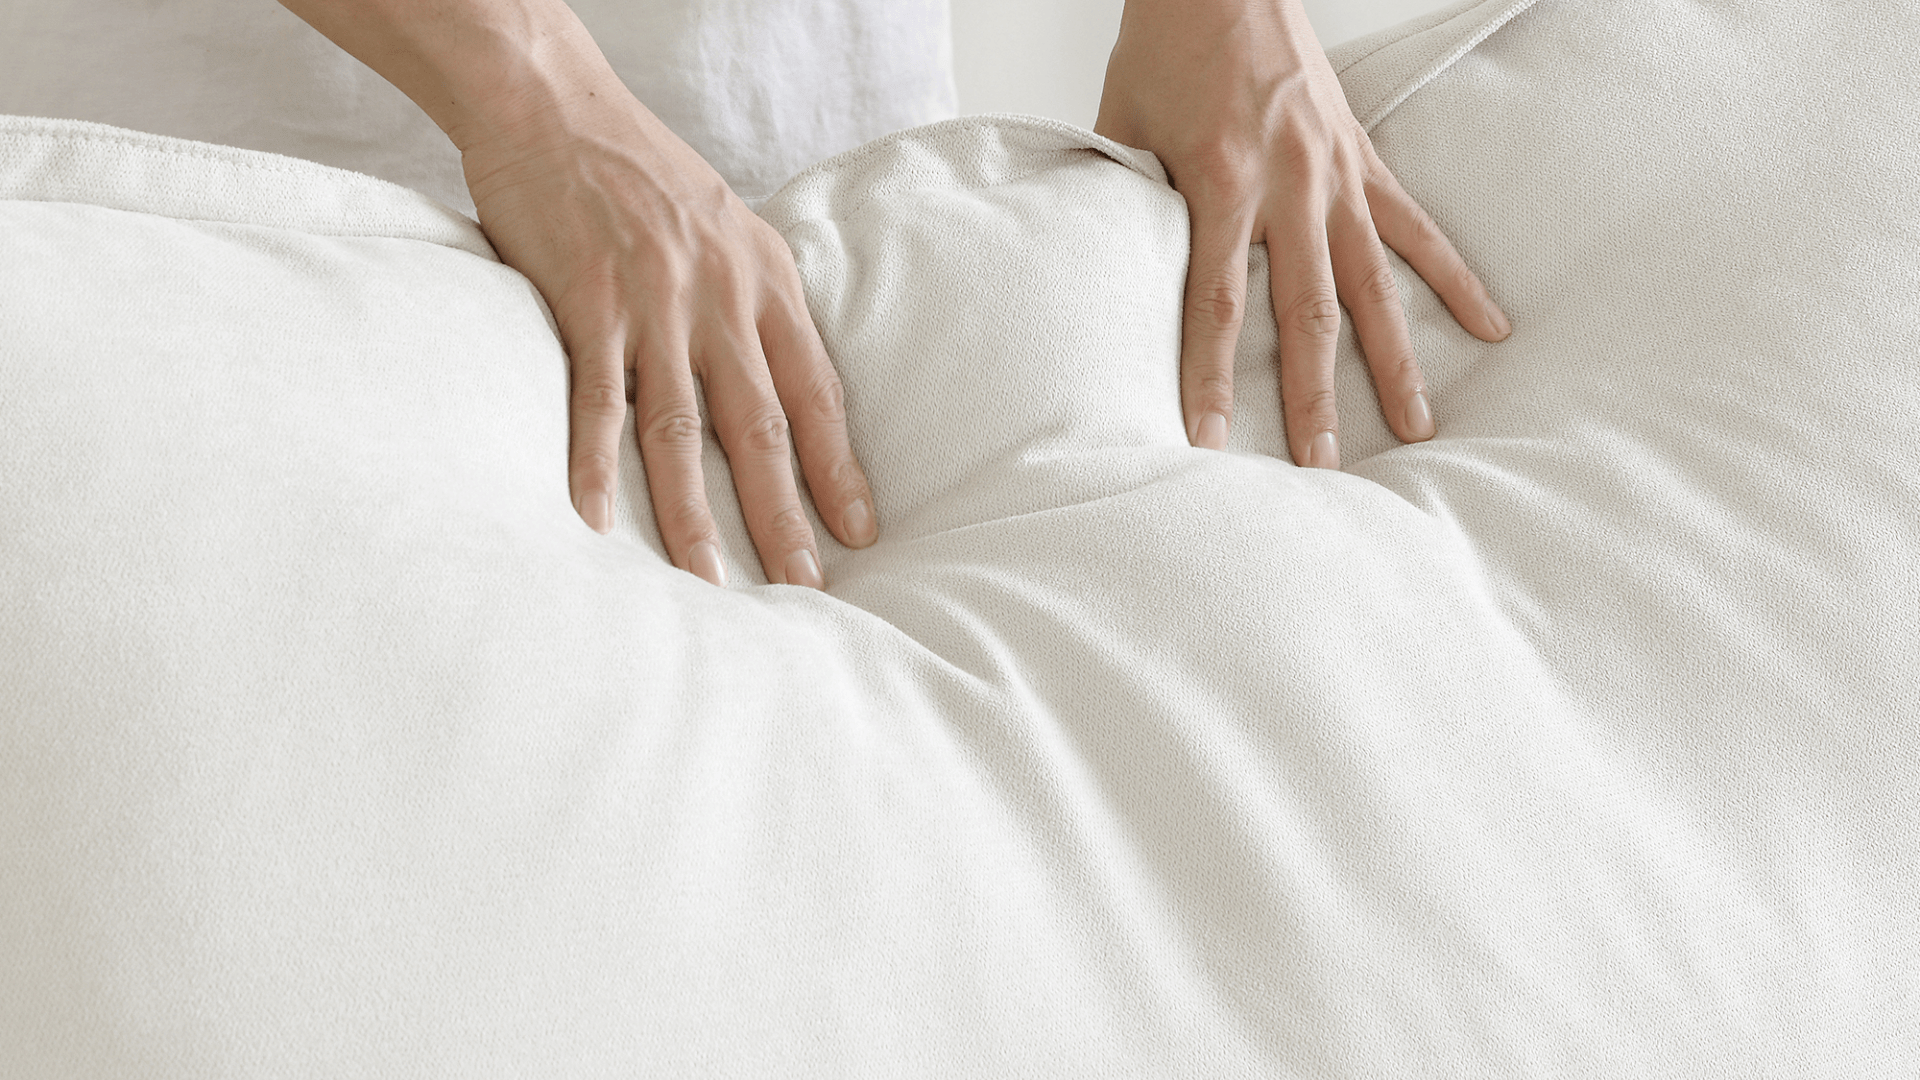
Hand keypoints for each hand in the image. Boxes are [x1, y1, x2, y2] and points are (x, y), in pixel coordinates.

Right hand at [278, 0, 873, 588]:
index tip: (862, 532)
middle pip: (763, 426)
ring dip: (695, 512)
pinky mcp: (587, 300)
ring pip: (684, 427)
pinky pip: (596, 397)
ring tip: (711, 580)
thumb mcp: (725, 229)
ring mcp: (655, 300)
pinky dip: (593, 462)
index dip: (840, 468)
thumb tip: (772, 378)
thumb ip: (749, 302)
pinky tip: (594, 519)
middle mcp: (722, 296)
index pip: (817, 393)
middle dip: (786, 514)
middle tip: (805, 587)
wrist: (556, 103)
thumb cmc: (638, 171)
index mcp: (766, 281)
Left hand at [1094, 0, 1510, 467]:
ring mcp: (1335, 177)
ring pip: (1373, 286)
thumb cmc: (1166, 45)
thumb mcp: (1123, 125)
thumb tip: (1112, 272)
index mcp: (1220, 181)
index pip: (1216, 304)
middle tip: (1322, 467)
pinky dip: (1454, 278)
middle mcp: (1289, 186)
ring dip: (1395, 362)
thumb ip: (1124, 204)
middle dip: (1313, 397)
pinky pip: (1419, 227)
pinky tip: (1490, 326)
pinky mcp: (1363, 160)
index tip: (1209, 442)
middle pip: (1306, 314)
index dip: (1211, 379)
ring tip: (1416, 428)